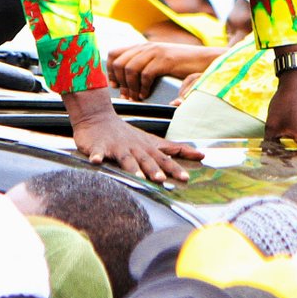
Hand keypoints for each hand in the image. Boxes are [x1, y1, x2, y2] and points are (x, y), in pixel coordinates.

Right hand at [65, 88, 203, 182]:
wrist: (98, 117)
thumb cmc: (126, 133)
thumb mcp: (151, 140)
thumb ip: (173, 149)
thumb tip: (200, 153)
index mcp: (147, 147)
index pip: (165, 158)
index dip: (175, 167)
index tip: (186, 177)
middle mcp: (134, 147)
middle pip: (146, 159)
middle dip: (154, 169)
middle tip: (162, 180)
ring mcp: (117, 146)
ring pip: (125, 158)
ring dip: (131, 167)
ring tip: (137, 176)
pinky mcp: (99, 146)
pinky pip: (98, 152)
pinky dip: (97, 156)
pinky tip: (96, 161)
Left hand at [107, 41, 220, 101]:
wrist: (204, 60)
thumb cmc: (182, 65)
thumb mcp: (159, 62)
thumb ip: (144, 66)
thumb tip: (125, 84)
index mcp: (143, 47)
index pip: (114, 53)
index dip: (110, 70)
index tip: (115, 85)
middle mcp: (146, 47)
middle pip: (119, 62)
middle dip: (119, 82)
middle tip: (126, 95)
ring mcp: (156, 52)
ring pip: (130, 68)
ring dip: (131, 86)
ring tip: (136, 97)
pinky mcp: (165, 60)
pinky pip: (146, 74)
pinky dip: (143, 88)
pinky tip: (146, 95)